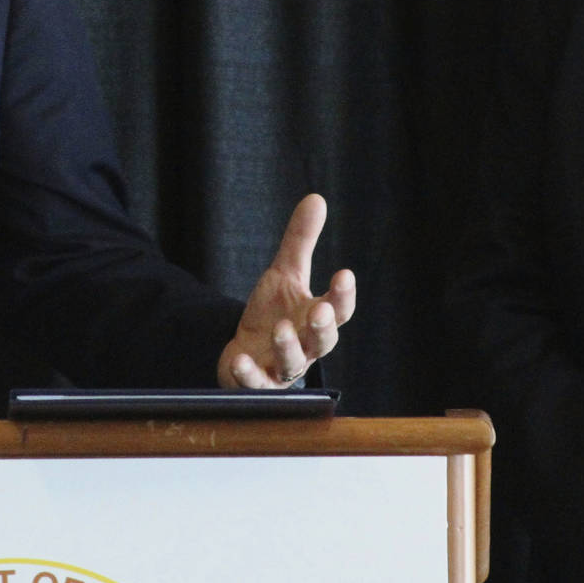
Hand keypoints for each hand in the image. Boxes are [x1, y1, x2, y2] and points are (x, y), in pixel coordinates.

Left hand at [218, 194, 355, 387]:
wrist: (247, 353)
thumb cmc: (274, 313)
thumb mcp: (285, 274)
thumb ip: (300, 241)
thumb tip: (316, 198)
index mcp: (316, 318)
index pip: (339, 309)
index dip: (343, 294)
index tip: (344, 274)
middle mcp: (306, 346)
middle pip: (323, 341)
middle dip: (322, 327)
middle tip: (320, 311)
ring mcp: (282, 367)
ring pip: (292, 363)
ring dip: (288, 347)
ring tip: (280, 329)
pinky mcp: (258, 384)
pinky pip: (255, 383)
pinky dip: (248, 374)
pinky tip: (240, 360)